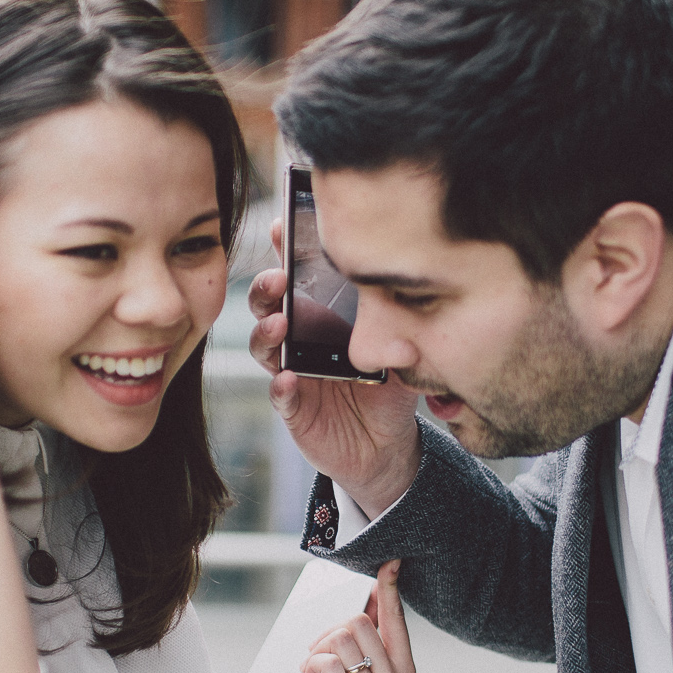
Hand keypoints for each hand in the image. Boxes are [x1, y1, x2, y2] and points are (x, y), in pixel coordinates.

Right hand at [248, 219, 421, 512]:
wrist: (386, 446)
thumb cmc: (389, 388)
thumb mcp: (403, 356)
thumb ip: (403, 338)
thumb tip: (407, 330)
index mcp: (322, 315)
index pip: (299, 278)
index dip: (286, 251)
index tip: (282, 226)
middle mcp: (299, 339)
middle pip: (269, 305)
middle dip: (267, 287)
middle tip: (279, 278)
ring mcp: (291, 372)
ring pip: (265, 347)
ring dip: (267, 332)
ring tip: (279, 324)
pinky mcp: (293, 409)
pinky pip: (280, 396)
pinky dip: (281, 388)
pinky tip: (287, 380)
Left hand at [303, 561, 414, 672]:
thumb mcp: (352, 655)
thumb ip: (369, 624)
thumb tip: (376, 584)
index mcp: (403, 666)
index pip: (395, 618)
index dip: (390, 589)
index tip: (390, 562)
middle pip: (359, 622)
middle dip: (329, 630)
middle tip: (318, 651)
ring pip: (341, 639)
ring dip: (316, 649)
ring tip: (312, 666)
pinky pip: (330, 662)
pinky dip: (310, 663)